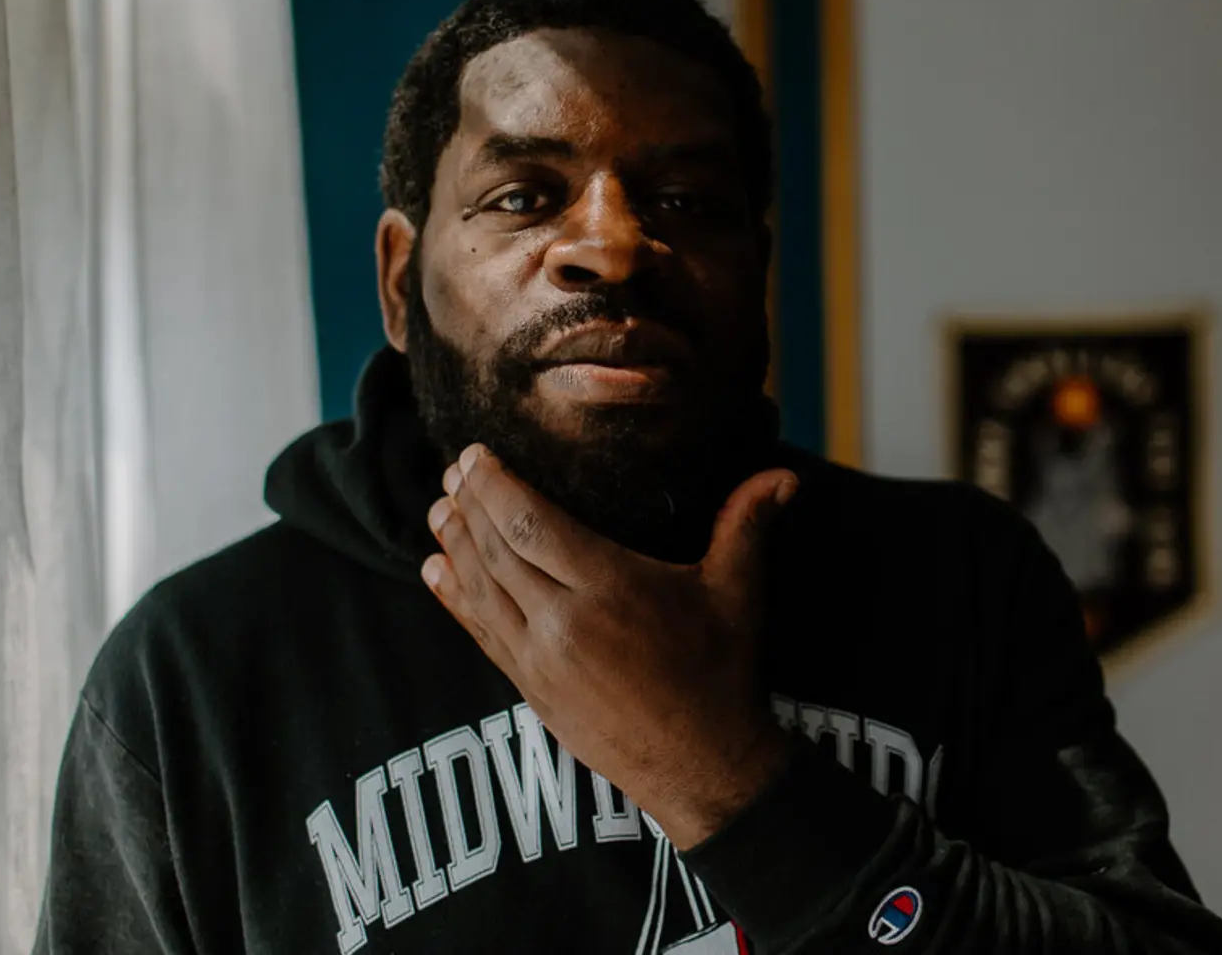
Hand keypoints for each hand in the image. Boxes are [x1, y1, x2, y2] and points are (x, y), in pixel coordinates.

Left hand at [420, 443, 799, 849]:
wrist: (702, 767)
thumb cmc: (721, 673)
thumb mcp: (737, 594)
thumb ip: (747, 525)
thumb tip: (786, 475)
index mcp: (610, 589)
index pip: (533, 525)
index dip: (496, 486)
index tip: (474, 453)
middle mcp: (564, 623)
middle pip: (498, 550)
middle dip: (469, 505)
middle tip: (451, 468)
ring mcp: (540, 660)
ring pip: (481, 590)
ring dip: (454, 544)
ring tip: (436, 507)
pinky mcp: (530, 689)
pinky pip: (481, 632)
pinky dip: (453, 597)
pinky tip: (435, 570)